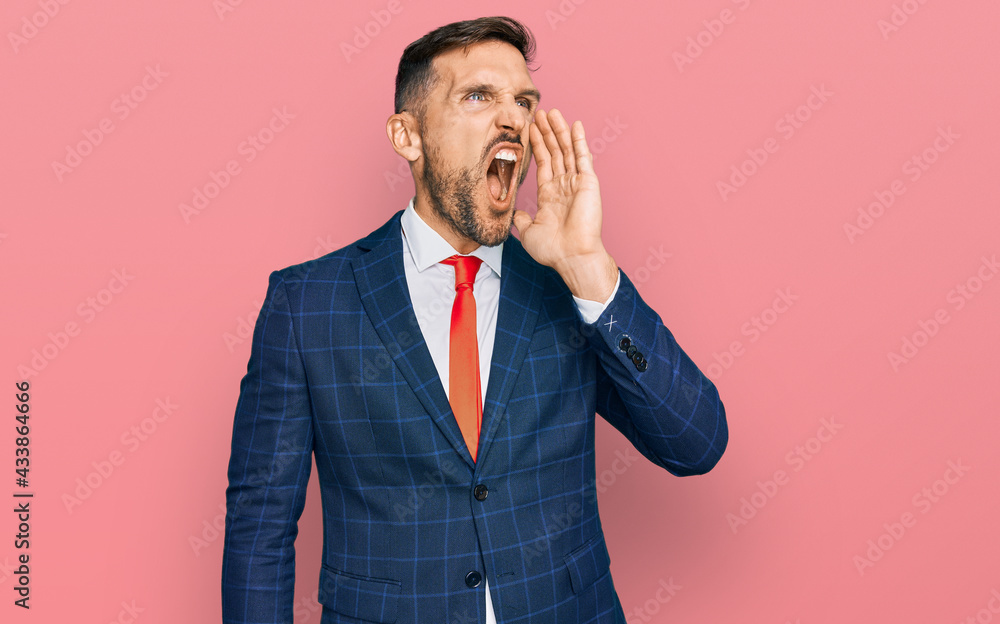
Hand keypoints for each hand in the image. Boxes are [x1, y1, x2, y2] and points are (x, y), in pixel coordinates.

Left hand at [514, 108, 617, 301]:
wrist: (571, 257)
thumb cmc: (553, 250)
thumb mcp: (528, 233)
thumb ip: (521, 219)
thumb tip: (515, 212)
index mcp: (550, 195)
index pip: (543, 164)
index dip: (537, 146)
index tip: (529, 130)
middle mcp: (564, 186)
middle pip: (554, 152)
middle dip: (546, 133)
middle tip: (539, 113)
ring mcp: (576, 183)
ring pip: (566, 150)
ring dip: (559, 131)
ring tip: (551, 112)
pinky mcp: (587, 183)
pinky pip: (583, 157)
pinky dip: (579, 140)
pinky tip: (575, 125)